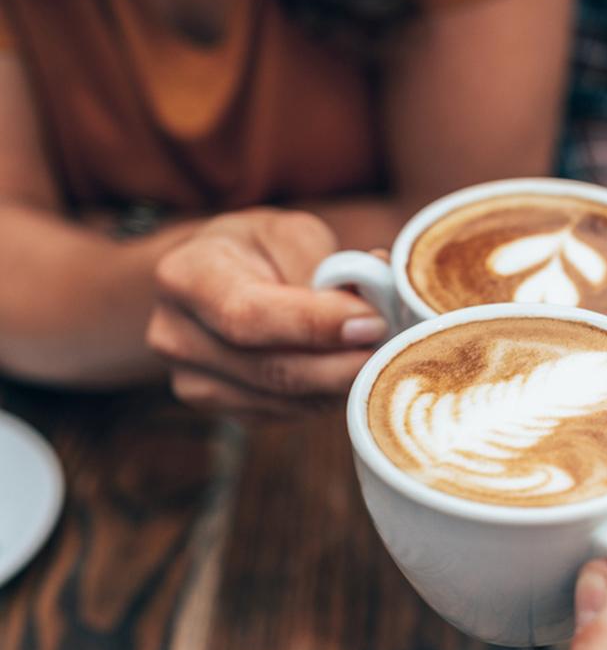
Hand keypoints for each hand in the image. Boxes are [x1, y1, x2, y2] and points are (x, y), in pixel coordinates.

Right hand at [147, 209, 387, 417]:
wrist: (214, 279)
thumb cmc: (260, 250)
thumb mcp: (290, 234)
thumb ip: (329, 265)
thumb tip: (376, 297)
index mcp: (185, 276)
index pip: (249, 316)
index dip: (315, 325)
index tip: (371, 322)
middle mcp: (175, 335)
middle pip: (270, 369)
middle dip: (340, 364)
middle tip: (388, 348)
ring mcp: (190, 380)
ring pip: (283, 400)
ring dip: (338, 383)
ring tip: (371, 354)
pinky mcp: (216, 408)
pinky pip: (283, 415)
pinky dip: (321, 396)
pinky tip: (336, 369)